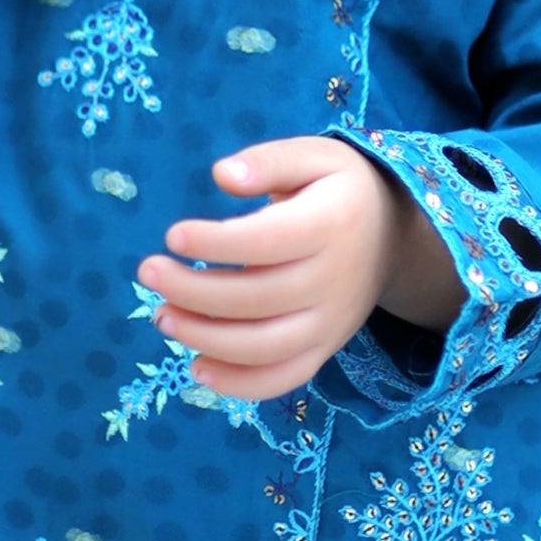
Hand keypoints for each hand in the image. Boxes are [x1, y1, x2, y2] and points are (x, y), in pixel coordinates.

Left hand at [137, 138, 462, 402]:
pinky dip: (240, 384)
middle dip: (193, 291)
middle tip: (149, 272)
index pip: (269, 242)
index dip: (216, 244)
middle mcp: (335, 281)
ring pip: (265, 347)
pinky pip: (284, 379)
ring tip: (163, 318)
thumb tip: (223, 175)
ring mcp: (331, 323)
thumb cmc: (339, 190)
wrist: (391, 237)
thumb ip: (269, 161)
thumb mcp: (315, 157)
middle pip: (258, 299)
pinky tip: (198, 367)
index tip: (172, 236)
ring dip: (205, 339)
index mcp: (333, 224)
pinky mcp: (325, 349)